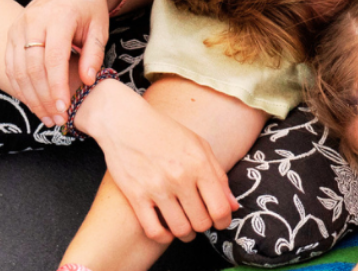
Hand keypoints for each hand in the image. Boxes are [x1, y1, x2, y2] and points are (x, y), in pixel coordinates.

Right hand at [5, 0, 114, 126]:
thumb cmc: (89, 7)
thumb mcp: (100, 28)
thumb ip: (94, 54)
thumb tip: (87, 81)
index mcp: (58, 16)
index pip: (53, 59)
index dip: (57, 87)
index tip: (64, 108)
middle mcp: (34, 20)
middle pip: (32, 67)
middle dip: (43, 98)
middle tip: (57, 119)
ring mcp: (19, 26)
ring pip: (18, 69)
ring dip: (30, 97)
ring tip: (46, 117)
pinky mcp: (12, 32)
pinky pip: (11, 64)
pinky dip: (19, 86)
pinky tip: (33, 102)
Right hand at [77, 81, 238, 242]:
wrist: (124, 121)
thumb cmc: (164, 131)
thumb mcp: (198, 145)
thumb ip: (218, 175)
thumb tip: (233, 206)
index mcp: (199, 164)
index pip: (220, 208)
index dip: (223, 221)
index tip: (219, 221)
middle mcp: (179, 177)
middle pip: (201, 222)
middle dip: (204, 226)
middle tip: (199, 220)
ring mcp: (156, 187)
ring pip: (181, 230)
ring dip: (186, 234)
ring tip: (184, 227)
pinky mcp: (135, 196)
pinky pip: (154, 231)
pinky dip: (164, 237)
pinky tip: (165, 229)